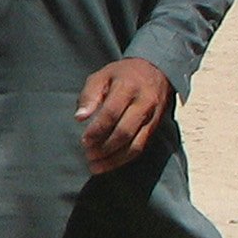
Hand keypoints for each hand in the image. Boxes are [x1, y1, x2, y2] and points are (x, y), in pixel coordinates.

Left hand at [76, 58, 171, 174]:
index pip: (111, 112)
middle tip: (87, 155)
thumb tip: (79, 117)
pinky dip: (125, 158)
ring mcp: (153, 117)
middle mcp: (144, 103)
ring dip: (115, 158)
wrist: (157, 71)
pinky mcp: (156, 127)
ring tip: (96, 166)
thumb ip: (90, 95)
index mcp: (128, 87)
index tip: (83, 141)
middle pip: (125, 131)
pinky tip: (111, 163)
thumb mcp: (102, 76)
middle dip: (105, 147)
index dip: (97, 129)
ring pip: (136, 144)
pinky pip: (142, 146)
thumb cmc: (122, 75)